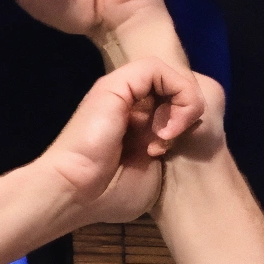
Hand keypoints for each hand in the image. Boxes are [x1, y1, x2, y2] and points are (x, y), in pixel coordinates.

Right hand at [40, 61, 204, 224]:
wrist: (76, 194)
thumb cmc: (109, 195)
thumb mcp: (153, 172)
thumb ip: (170, 147)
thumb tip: (185, 128)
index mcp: (137, 122)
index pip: (176, 102)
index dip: (186, 123)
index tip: (169, 153)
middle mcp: (130, 102)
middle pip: (176, 87)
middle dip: (187, 113)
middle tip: (169, 145)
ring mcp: (123, 91)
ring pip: (172, 75)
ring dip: (185, 104)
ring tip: (169, 136)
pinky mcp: (119, 84)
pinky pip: (159, 69)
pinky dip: (176, 95)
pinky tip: (166, 127)